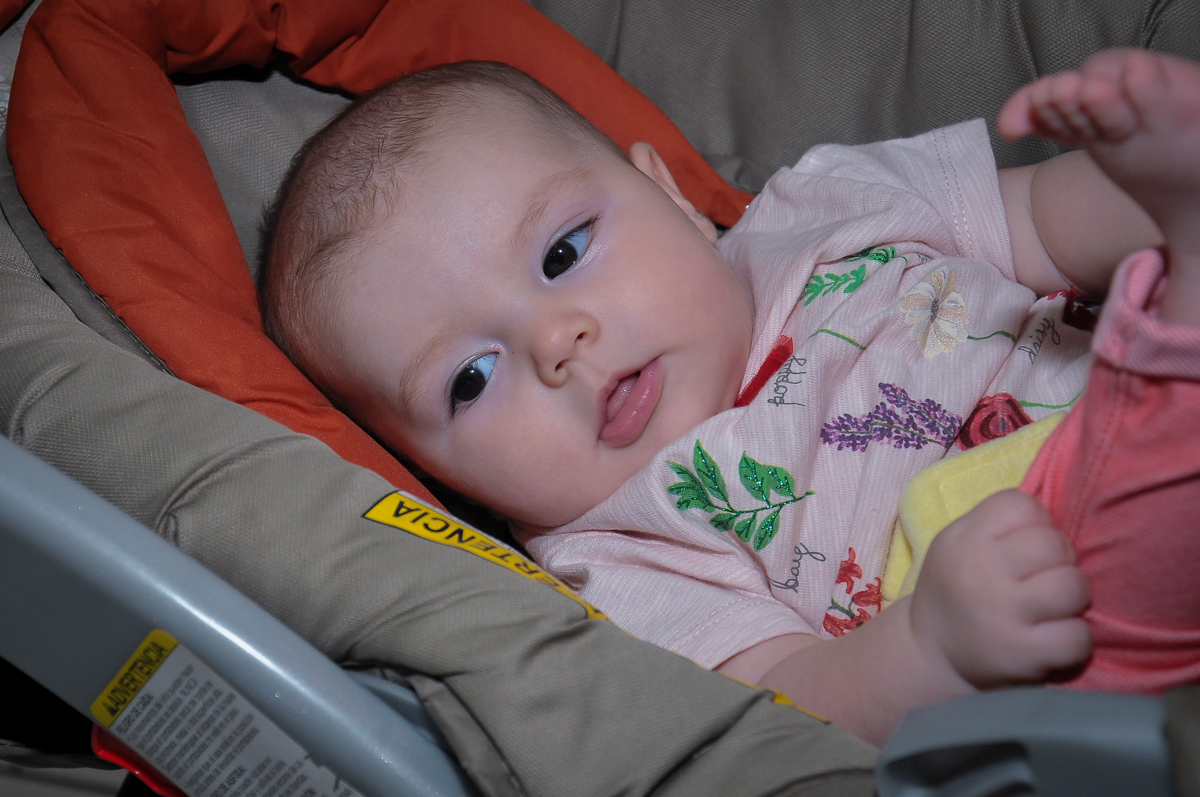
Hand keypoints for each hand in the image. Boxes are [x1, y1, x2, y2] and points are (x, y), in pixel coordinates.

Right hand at [909, 490, 1091, 686]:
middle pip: (1054, 544)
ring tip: (1052, 608)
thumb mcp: (958, 544)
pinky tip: (1053, 638)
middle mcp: (979, 572)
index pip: (1022, 505)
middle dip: (1059, 562)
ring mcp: (1001, 614)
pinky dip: (1075, 638)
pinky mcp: (1021, 653)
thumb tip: (1059, 521)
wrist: (931, 653)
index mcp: (963, 538)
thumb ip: (1000, 527)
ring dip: (1073, 599)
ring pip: (1074, 587)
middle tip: (1042, 580)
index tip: (1022, 549)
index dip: (1034, 525)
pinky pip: (1079, 636)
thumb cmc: (958, 590)